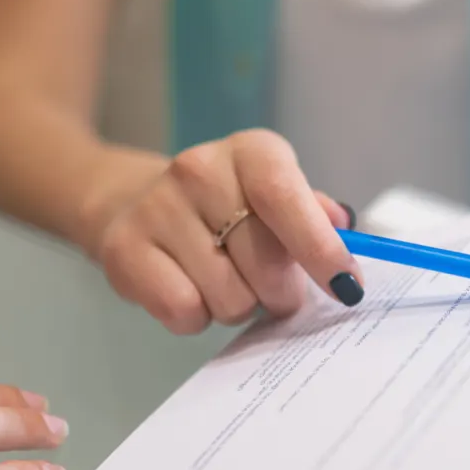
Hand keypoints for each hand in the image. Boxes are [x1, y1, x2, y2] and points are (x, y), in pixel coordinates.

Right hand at [96, 129, 360, 334]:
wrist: (133, 201)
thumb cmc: (226, 207)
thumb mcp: (276, 197)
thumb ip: (314, 215)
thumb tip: (344, 228)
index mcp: (251, 152)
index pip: (285, 198)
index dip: (320, 249)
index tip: (346, 288)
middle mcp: (198, 169)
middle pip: (263, 263)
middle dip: (281, 292)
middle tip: (273, 288)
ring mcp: (156, 208)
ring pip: (228, 297)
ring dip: (238, 305)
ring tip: (226, 282)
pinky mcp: (122, 250)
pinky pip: (185, 312)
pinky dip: (198, 318)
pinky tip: (191, 290)